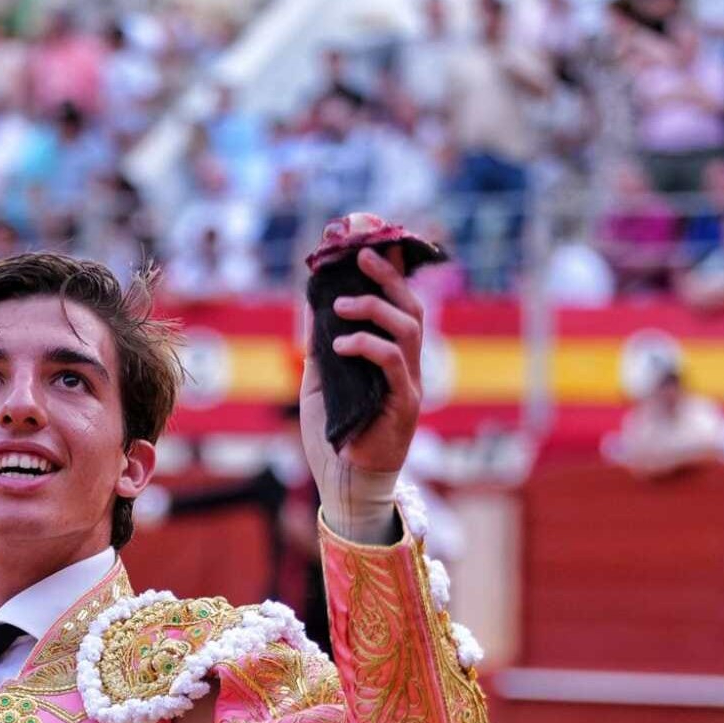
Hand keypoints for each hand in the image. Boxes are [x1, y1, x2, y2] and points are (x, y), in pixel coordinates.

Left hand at [300, 246, 424, 542]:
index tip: (370, 239)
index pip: (398, 304)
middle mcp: (407, 366)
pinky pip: (393, 364)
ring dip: (374, 307)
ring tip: (340, 305)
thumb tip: (312, 310)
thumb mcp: (320, 384)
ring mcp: (409, 384)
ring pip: (408, 328)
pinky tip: (341, 343)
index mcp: (390, 357)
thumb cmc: (334, 437)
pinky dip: (367, 346)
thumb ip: (321, 349)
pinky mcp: (404, 405)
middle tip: (359, 253)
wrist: (343, 484)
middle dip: (388, 275)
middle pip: (411, 307)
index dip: (391, 270)